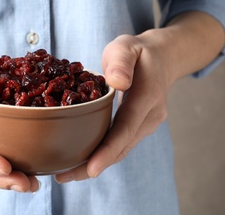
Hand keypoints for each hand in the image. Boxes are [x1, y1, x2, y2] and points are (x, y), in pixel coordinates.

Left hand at [55, 33, 171, 182]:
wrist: (161, 58)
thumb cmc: (137, 52)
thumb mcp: (126, 47)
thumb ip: (121, 62)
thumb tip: (117, 82)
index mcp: (147, 96)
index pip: (125, 128)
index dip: (107, 150)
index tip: (90, 169)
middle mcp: (151, 116)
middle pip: (121, 147)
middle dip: (93, 165)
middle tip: (63, 177)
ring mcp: (147, 124)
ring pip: (121, 150)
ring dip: (95, 164)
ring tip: (66, 174)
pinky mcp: (140, 126)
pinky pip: (120, 144)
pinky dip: (102, 155)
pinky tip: (81, 160)